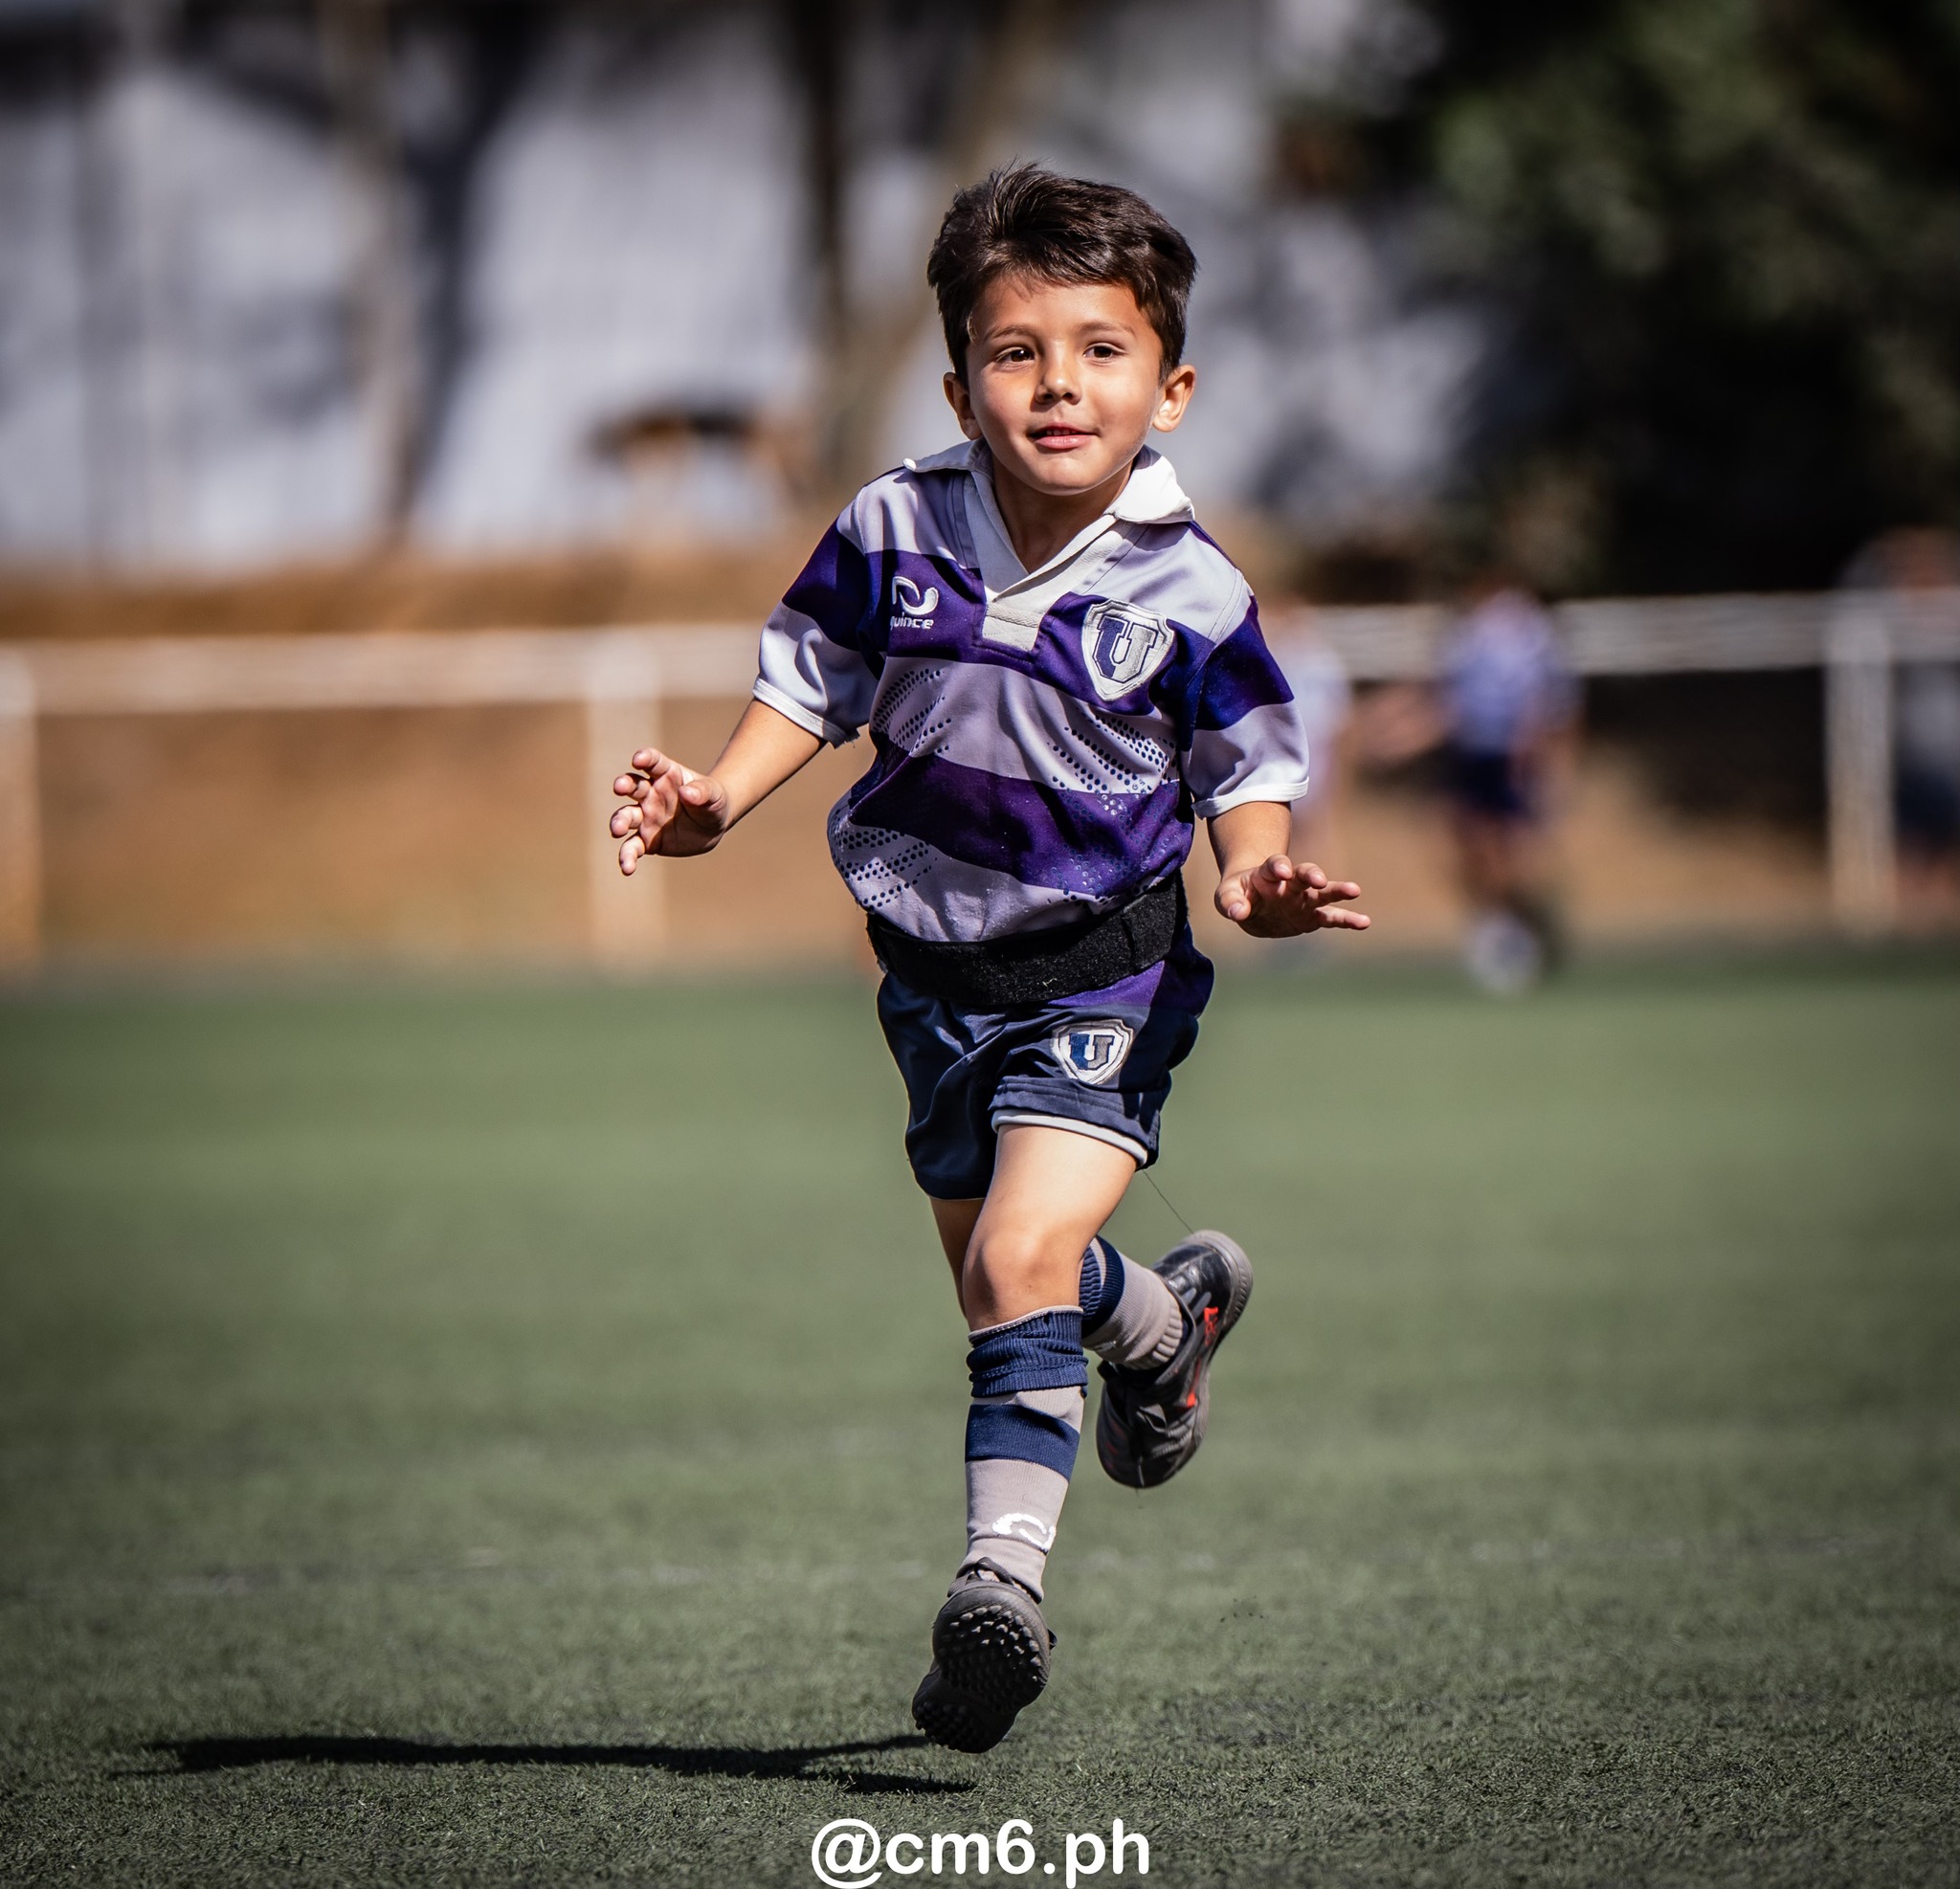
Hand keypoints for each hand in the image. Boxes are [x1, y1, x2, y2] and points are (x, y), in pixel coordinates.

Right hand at [609, 747, 731, 871]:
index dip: (645, 758)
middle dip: (624, 785)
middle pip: (633, 786)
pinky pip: (633, 847)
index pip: (653, 762)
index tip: (639, 760)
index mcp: (666, 774)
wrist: (712, 825)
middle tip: (619, 787)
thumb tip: (686, 793)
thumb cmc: (713, 801)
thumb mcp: (714, 795)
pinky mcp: (647, 839)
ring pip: (626, 817)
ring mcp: (646, 816)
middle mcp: (650, 793)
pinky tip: (627, 867)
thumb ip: (702, 792)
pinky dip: (627, 856)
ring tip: (616, 830)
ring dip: (618, 821)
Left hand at [1215, 854, 1369, 937]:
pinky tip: (1364, 922)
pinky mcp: (1311, 916)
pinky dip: (1346, 920)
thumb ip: (1230, 902)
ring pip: (1323, 893)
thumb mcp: (1226, 895)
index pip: (1275, 865)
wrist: (1250, 901)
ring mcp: (1303, 899)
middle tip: (1319, 879)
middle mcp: (1291, 883)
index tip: (1284, 871)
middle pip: (1304, 874)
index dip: (1279, 866)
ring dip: (1338, 891)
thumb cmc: (1238, 894)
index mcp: (1268, 873)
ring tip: (1355, 890)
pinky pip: (1331, 917)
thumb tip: (1238, 913)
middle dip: (1311, 875)